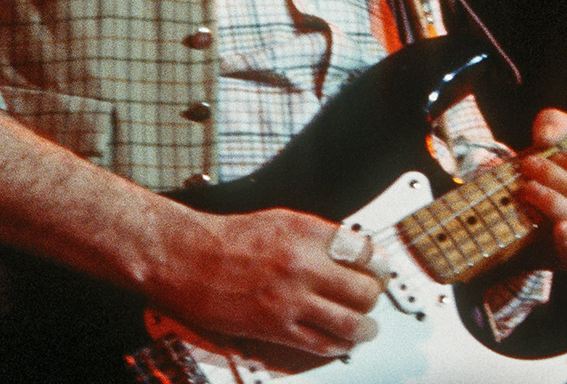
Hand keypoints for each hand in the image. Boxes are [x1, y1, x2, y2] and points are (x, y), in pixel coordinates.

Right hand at [148, 207, 384, 359]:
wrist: (187, 258)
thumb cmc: (227, 239)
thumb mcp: (280, 220)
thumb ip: (317, 236)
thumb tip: (350, 251)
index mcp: (306, 232)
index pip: (364, 251)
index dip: (378, 265)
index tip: (379, 271)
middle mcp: (303, 263)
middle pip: (363, 288)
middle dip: (374, 297)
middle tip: (373, 300)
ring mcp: (291, 298)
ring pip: (350, 321)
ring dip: (365, 328)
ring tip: (366, 328)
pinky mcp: (276, 326)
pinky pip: (321, 343)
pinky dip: (338, 346)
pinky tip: (341, 343)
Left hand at [514, 108, 566, 269]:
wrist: (539, 206)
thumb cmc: (564, 166)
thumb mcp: (563, 137)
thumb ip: (555, 125)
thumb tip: (546, 137)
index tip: (556, 154)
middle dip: (560, 180)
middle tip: (530, 165)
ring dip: (557, 205)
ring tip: (529, 188)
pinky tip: (558, 227)